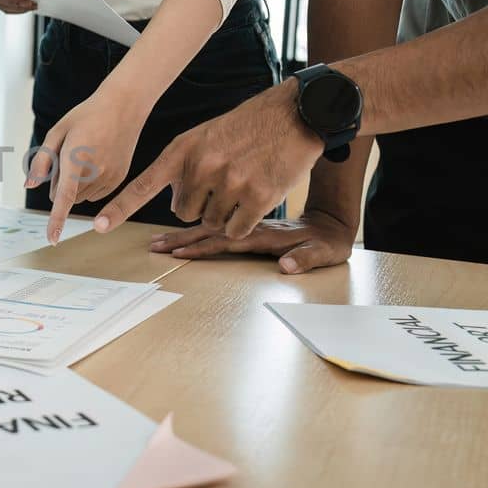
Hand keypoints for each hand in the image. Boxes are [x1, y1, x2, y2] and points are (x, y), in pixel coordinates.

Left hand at [25, 92, 146, 242]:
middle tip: (70, 154)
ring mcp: (110, 178)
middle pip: (65, 195)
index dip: (57, 220)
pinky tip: (95, 162)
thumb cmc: (87, 116)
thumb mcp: (58, 131)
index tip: (52, 239)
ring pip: (80, 197)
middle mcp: (95, 172)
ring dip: (75, 184)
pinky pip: (94, 195)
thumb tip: (29, 185)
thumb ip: (41, 160)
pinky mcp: (119, 180)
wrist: (123, 107)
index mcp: (76, 159)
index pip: (64, 197)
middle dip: (60, 182)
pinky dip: (89, 185)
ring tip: (85, 155)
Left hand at [95, 83, 322, 238]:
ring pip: (211, 222)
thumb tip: (173, 201)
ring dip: (224, 212)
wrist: (294, 114)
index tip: (98, 225)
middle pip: (182, 212)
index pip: (143, 185)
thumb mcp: (204, 136)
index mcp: (183, 150)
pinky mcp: (257, 197)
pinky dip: (243, 221)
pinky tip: (255, 195)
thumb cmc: (247, 127)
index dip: (120, 207)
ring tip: (242, 180)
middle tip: (221, 181)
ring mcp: (229, 182)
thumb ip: (183, 165)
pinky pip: (236, 228)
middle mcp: (202, 166)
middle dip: (198, 204)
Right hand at [149, 209, 355, 273]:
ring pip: (209, 226)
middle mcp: (251, 225)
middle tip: (155, 247)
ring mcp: (247, 222)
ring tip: (159, 240)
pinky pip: (216, 223)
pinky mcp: (246, 222)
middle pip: (210, 231)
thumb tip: (287, 266)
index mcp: (266, 233)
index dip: (204, 248)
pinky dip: (196, 228)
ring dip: (183, 233)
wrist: (331, 220)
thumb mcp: (325, 251)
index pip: (228, 240)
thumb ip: (306, 258)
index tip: (180, 253)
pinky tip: (182, 232)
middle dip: (181, 239)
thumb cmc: (329, 241)